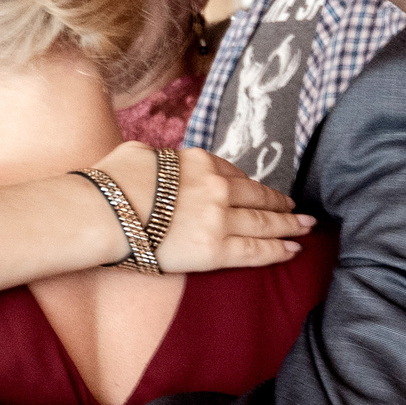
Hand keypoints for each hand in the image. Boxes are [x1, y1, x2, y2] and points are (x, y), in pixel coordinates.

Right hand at [110, 143, 310, 272]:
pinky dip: (277, 250)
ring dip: (288, 225)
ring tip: (305, 228)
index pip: (233, 173)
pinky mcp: (215, 250)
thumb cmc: (109, 183)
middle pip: (257, 196)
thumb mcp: (137, 153)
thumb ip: (157, 158)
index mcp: (198, 161)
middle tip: (297, 209)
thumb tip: (155, 160)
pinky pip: (254, 250)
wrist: (100, 213)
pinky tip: (292, 250)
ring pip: (263, 222)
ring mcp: (219, 218)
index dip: (251, 184)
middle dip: (280, 203)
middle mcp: (216, 186)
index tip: (262, 191)